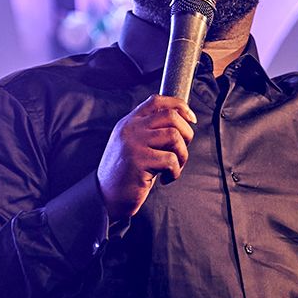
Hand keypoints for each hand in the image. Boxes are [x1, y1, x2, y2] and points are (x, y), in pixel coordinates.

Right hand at [97, 95, 196, 221]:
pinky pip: (171, 159)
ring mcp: (134, 143)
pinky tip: (165, 179)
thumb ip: (149, 130)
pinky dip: (175, 172)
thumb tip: (182, 122)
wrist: (106, 197)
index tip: (191, 119)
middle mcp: (131, 128)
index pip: (157, 100)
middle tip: (182, 151)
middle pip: (171, 116)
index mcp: (130, 121)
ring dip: (182, 155)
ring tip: (174, 168)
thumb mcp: (132, 144)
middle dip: (187, 133)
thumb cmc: (126, 173)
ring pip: (174, 136)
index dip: (179, 106)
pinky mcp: (139, 160)